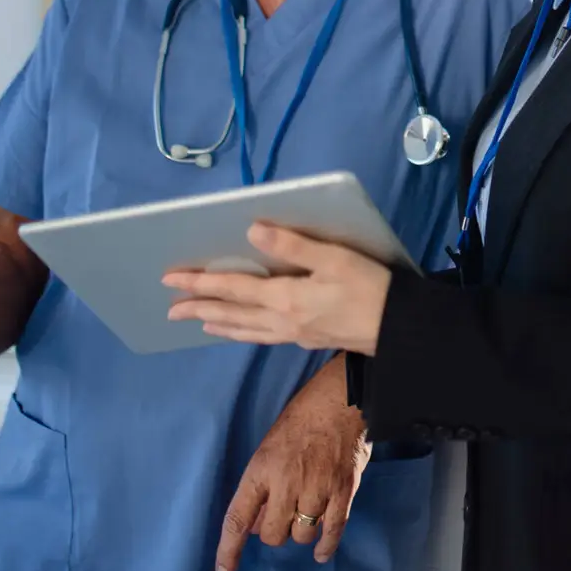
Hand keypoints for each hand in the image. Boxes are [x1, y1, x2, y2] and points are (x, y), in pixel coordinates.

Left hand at [164, 224, 391, 355]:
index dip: (201, 282)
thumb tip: (252, 230)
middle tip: (171, 310)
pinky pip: (264, 336)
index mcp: (285, 297)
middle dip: (200, 308)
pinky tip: (246, 331)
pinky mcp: (308, 339)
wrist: (400, 329)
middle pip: (233, 313)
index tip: (172, 279)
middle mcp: (282, 319)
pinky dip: (245, 333)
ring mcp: (295, 333)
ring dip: (220, 323)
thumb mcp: (335, 257)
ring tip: (199, 321)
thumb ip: (293, 244)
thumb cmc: (370, 286)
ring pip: (247, 329)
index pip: (233, 287)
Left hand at [215, 360, 368, 570]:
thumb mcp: (268, 448)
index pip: (238, 519)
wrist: (340, 398)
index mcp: (261, 469)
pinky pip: (333, 531)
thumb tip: (257, 525)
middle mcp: (287, 482)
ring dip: (300, 532)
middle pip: (273, 535)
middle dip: (274, 531)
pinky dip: (326, 546)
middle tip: (280, 515)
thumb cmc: (300, 419)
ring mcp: (318, 488)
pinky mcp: (344, 491)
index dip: (229, 551)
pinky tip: (321, 553)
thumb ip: (261, 487)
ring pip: (302, 536)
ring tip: (303, 514)